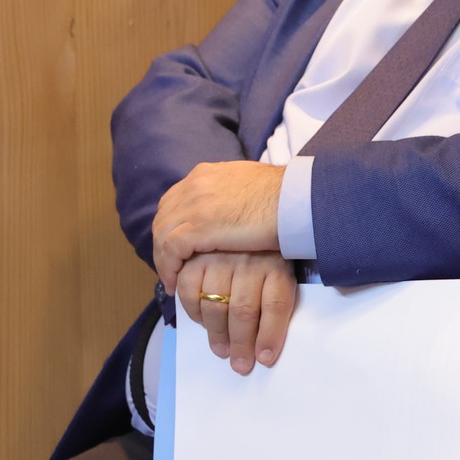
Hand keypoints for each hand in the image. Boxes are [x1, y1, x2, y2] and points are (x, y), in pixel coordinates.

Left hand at [152, 161, 284, 291]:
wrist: (296, 198)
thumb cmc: (285, 194)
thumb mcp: (249, 185)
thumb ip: (231, 193)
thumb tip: (230, 206)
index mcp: (206, 174)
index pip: (175, 200)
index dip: (173, 225)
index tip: (178, 246)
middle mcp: (194, 185)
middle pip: (164, 218)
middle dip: (163, 243)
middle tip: (171, 266)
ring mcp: (194, 205)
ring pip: (162, 235)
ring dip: (163, 260)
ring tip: (172, 280)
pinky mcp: (199, 227)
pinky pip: (171, 252)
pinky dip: (169, 269)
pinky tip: (176, 285)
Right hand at [176, 250, 299, 374]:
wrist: (246, 218)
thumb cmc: (265, 253)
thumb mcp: (282, 268)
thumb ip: (275, 298)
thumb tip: (267, 343)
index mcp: (276, 265)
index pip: (276, 304)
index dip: (271, 335)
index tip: (265, 358)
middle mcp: (249, 261)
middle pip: (244, 310)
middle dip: (242, 343)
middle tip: (240, 365)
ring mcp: (221, 258)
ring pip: (216, 305)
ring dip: (217, 334)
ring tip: (222, 351)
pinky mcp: (196, 257)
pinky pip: (190, 290)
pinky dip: (193, 311)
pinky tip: (202, 323)